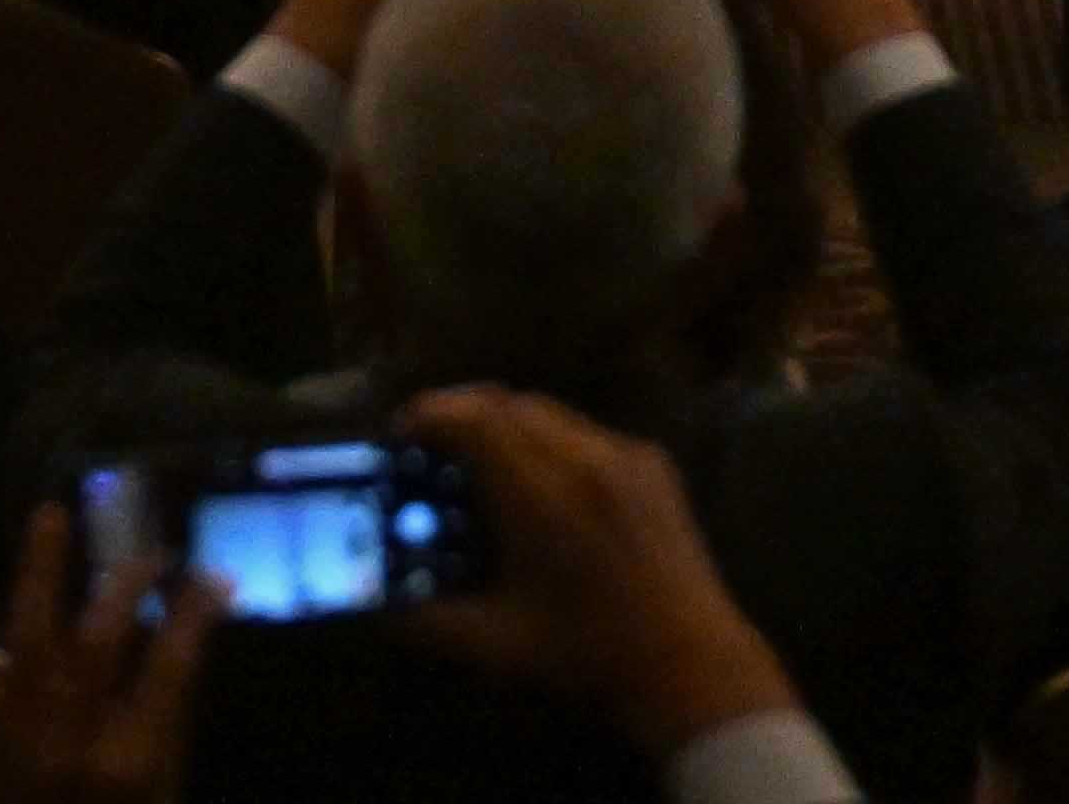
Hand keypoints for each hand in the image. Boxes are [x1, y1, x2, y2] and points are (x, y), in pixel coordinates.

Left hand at [0, 496, 211, 803]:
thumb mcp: (161, 790)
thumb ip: (167, 723)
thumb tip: (183, 642)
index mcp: (131, 761)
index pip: (171, 666)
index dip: (196, 615)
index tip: (214, 576)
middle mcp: (73, 741)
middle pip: (100, 641)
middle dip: (126, 583)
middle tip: (149, 551)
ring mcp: (17, 736)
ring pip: (29, 638)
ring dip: (39, 572)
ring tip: (50, 514)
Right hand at [387, 388, 805, 762]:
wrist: (690, 664)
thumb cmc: (588, 656)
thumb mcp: (496, 644)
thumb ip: (428, 619)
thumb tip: (379, 604)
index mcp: (543, 494)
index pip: (476, 418)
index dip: (430, 415)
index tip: (401, 435)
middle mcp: (586, 457)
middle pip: (509, 403)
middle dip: (462, 416)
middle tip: (431, 451)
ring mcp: (627, 456)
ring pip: (550, 413)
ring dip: (506, 426)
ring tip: (480, 467)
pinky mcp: (654, 466)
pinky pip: (587, 432)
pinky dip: (549, 442)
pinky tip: (540, 487)